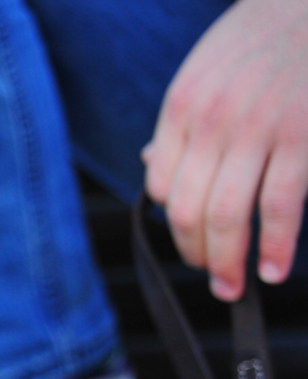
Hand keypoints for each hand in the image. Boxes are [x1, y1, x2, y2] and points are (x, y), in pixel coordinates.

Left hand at [143, 0, 307, 300]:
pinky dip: (274, 247)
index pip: (161, 185)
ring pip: (226, 216)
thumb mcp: (204, 71)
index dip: (174, 222)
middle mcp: (210, 123)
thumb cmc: (263, 37)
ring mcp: (255, 132)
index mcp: (180, 107)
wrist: (306, 2)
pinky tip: (273, 269)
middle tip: (213, 280)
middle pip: (186, 211)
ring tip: (234, 286)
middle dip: (197, 255)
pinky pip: (279, 206)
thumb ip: (180, 121)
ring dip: (228, 262)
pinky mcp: (301, 138)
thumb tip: (149, 166)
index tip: (193, 239)